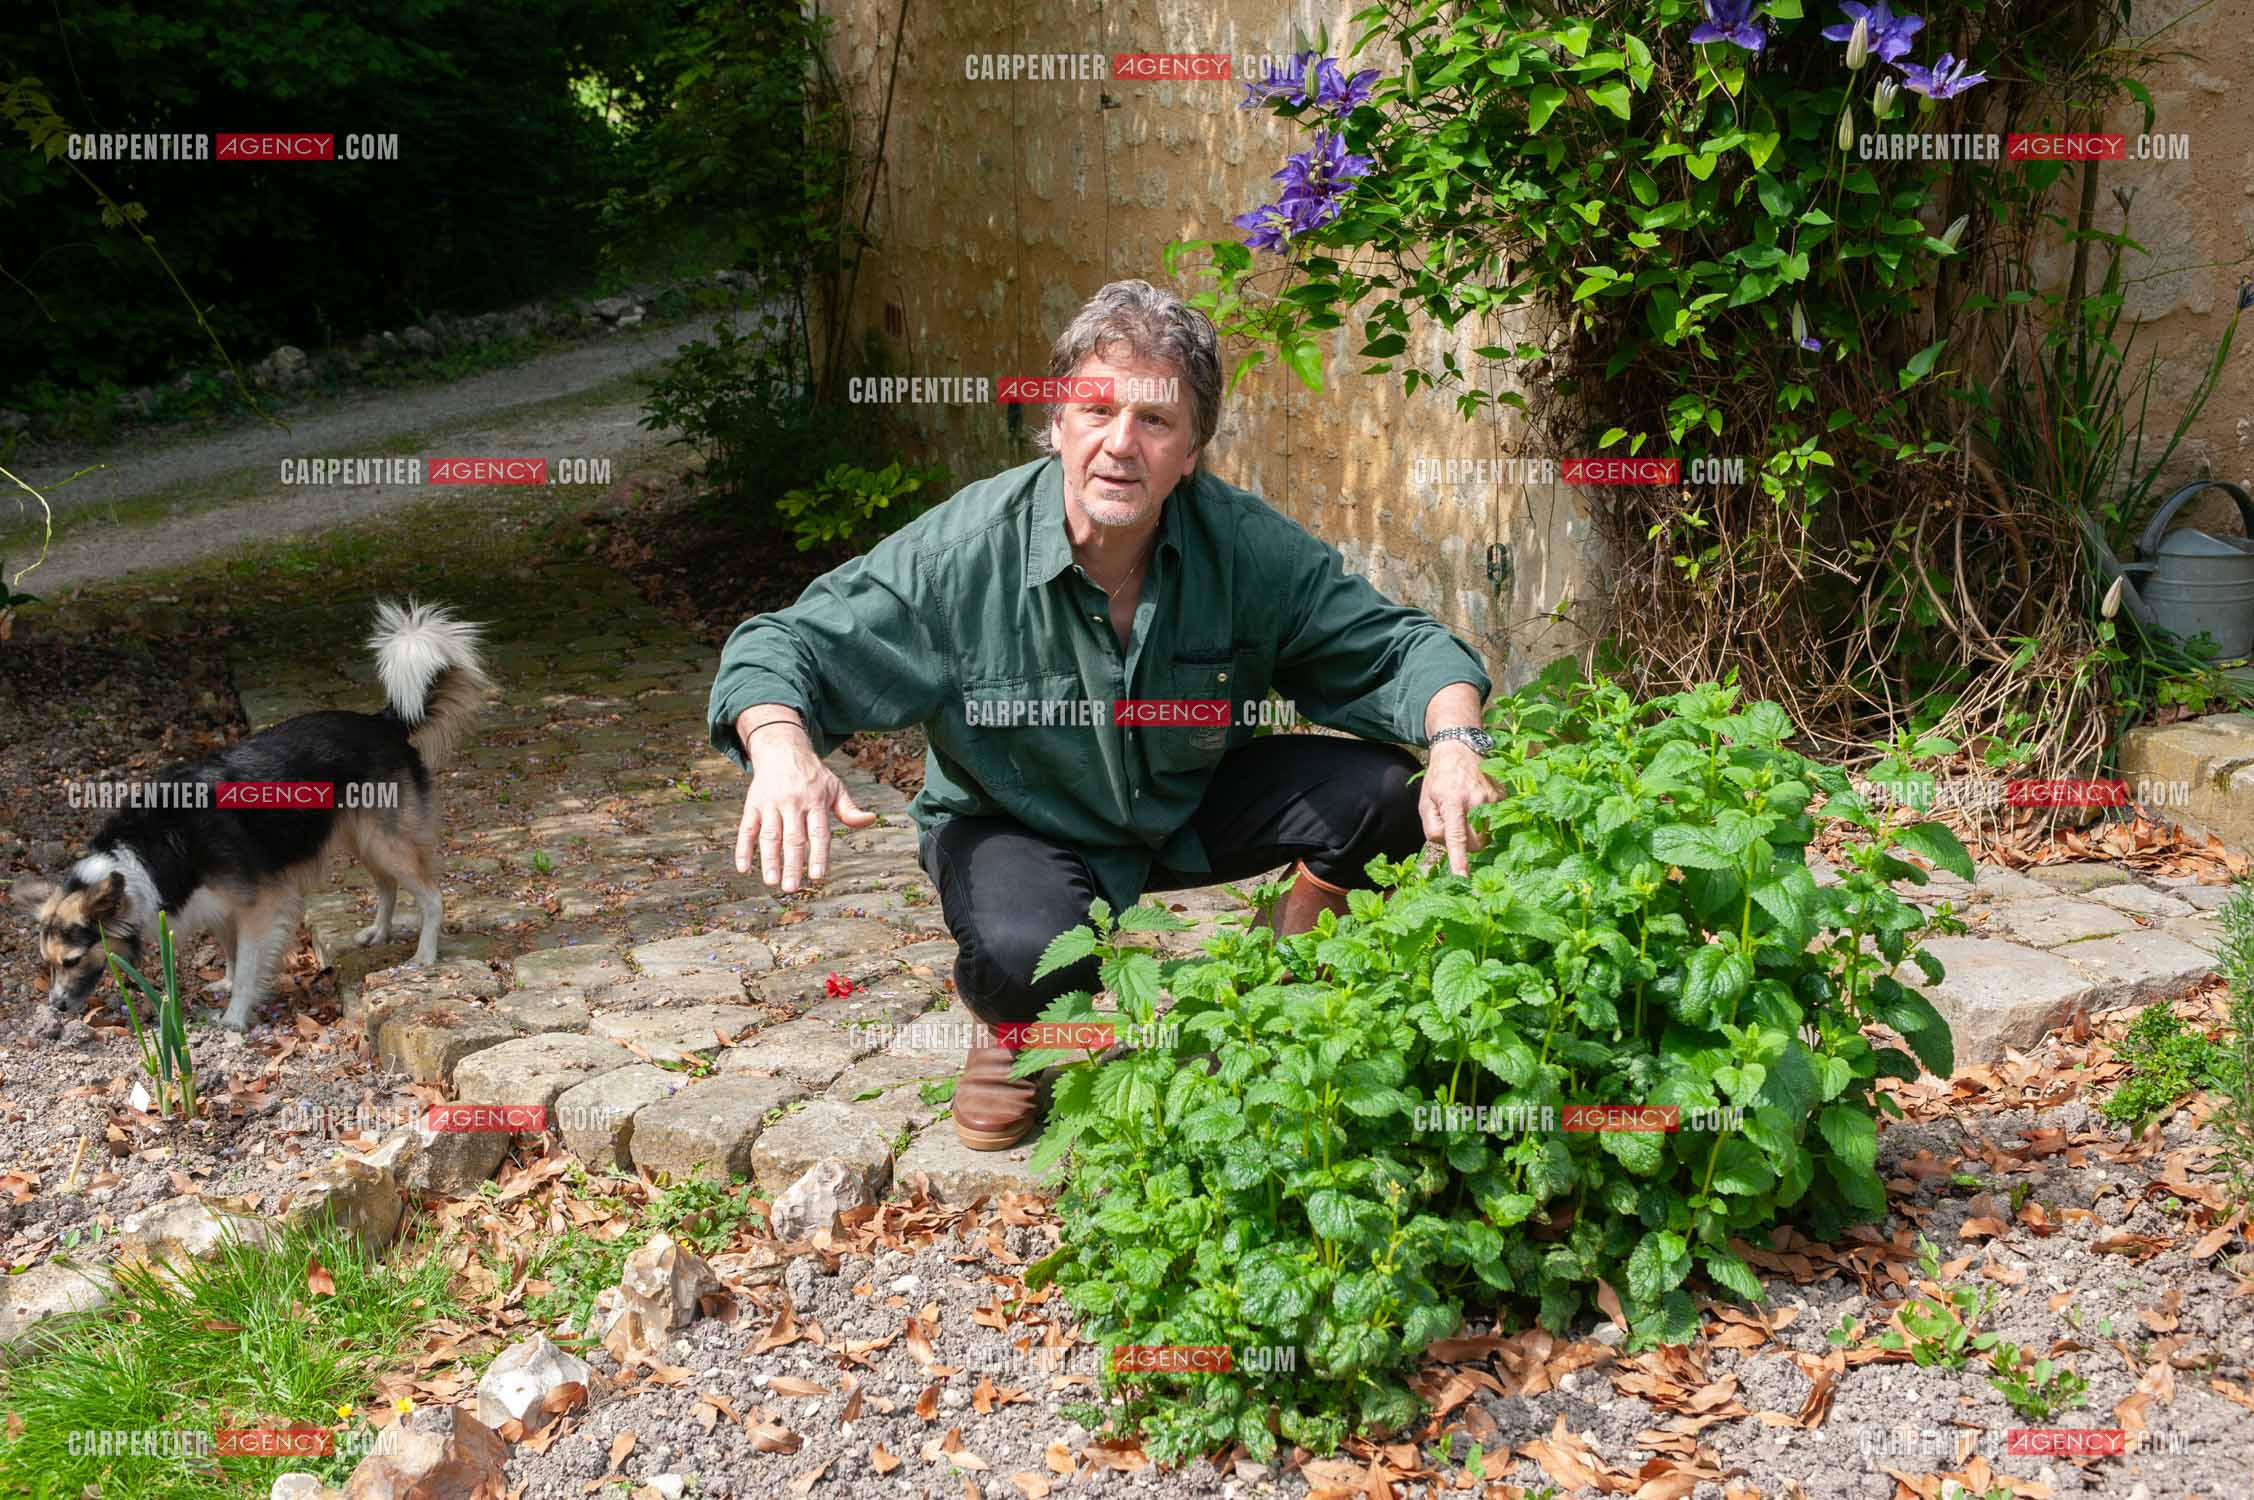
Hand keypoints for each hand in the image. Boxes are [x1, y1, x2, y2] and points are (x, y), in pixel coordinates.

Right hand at [733, 724, 876, 890]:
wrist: (782, 749)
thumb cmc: (813, 775)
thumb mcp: (834, 787)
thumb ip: (849, 809)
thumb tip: (870, 820)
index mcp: (815, 801)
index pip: (818, 832)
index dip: (817, 854)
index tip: (817, 876)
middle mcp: (792, 803)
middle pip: (792, 837)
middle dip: (791, 863)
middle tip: (791, 888)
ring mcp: (770, 804)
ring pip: (769, 835)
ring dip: (768, 859)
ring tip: (771, 882)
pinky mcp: (753, 804)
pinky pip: (746, 828)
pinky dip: (743, 848)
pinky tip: (743, 868)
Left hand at [1419, 740, 1504, 876]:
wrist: (1460, 751)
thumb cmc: (1439, 780)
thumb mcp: (1425, 802)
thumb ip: (1432, 827)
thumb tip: (1447, 845)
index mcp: (1453, 801)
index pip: (1456, 837)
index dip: (1459, 859)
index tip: (1462, 878)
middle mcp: (1476, 801)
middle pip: (1475, 844)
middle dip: (1466, 846)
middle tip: (1455, 828)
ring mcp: (1493, 799)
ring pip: (1487, 835)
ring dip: (1476, 834)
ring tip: (1465, 814)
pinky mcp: (1504, 797)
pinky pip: (1495, 823)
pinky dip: (1485, 822)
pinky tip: (1476, 807)